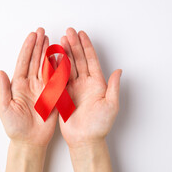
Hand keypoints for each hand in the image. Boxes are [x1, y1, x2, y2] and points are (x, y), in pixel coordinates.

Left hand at [0, 28, 57, 146]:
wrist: (30, 141)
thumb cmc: (15, 127)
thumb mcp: (4, 108)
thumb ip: (4, 89)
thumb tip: (0, 71)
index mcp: (19, 85)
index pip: (24, 62)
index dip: (28, 48)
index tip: (32, 35)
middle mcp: (31, 84)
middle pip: (35, 60)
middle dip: (38, 45)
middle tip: (42, 31)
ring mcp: (43, 88)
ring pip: (46, 66)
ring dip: (48, 52)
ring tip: (50, 39)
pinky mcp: (53, 95)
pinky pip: (57, 78)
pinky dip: (59, 67)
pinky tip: (60, 56)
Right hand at [59, 28, 121, 147]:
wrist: (85, 140)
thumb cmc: (100, 125)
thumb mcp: (111, 105)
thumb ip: (113, 87)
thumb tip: (119, 71)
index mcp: (96, 83)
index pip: (91, 60)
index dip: (87, 46)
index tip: (82, 34)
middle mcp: (85, 83)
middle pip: (79, 59)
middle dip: (74, 45)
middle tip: (69, 31)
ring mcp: (73, 88)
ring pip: (68, 66)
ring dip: (65, 53)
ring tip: (60, 40)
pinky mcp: (62, 94)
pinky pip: (58, 78)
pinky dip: (55, 67)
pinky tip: (52, 57)